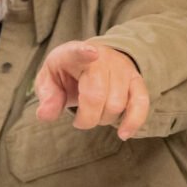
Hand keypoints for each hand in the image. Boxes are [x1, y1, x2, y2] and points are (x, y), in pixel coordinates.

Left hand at [35, 41, 149, 139]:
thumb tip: (46, 115)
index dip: (84, 52)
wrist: (93, 58)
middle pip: (97, 95)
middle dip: (87, 117)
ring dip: (103, 119)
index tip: (91, 53)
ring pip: (117, 104)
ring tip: (95, 115)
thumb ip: (47, 97)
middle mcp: (102, 57)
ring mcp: (122, 68)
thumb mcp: (49, 81)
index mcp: (73, 54)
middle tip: (80, 119)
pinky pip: (141, 103)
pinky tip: (124, 134)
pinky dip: (133, 122)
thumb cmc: (67, 73)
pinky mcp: (136, 80)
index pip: (78, 52)